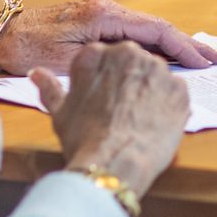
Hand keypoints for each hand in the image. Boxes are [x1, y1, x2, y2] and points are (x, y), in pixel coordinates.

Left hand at [0, 0, 216, 71]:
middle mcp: (107, 8)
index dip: (184, 47)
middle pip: (157, 28)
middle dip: (188, 46)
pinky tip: (166, 57)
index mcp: (104, 15)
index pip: (156, 30)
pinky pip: (134, 33)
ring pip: (147, 30)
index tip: (206, 62)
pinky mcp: (95, 21)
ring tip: (199, 61)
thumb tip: (142, 62)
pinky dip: (154, 45)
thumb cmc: (27, 48)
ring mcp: (102, 13)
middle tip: (215, 61)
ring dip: (173, 46)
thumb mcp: (67, 59)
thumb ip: (106, 57)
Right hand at [32, 42, 189, 197]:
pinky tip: (155, 123)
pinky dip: (168, 105)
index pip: (103, 57)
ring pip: (154, 76)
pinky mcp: (180, 88)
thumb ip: (50, 88)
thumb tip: (36, 73)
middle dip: (128, 83)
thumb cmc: (84, 140)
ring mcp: (157, 69)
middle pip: (131, 62)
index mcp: (95, 53)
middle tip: (121, 111)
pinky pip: (175, 91)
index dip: (104, 81)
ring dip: (149, 93)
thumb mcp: (60, 113)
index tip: (102, 99)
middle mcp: (128, 52)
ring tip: (137, 120)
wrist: (115, 164)